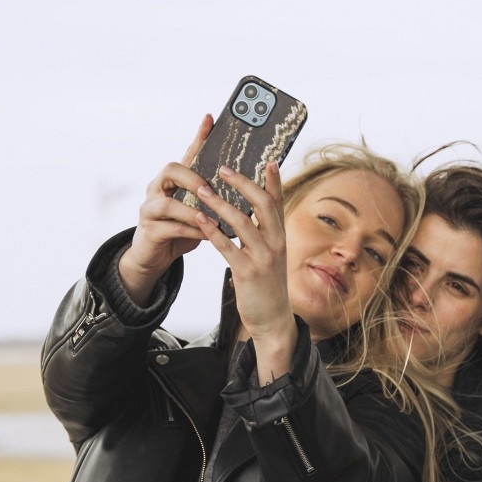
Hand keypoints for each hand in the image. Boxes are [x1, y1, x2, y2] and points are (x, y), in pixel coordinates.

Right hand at [117, 115, 213, 303]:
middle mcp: (158, 189)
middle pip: (171, 169)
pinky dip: (190, 231)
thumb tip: (246, 185)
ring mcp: (150, 209)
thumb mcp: (198, 210)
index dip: (199, 137)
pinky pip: (170, 228)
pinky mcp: (149, 231)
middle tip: (210, 188)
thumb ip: (213, 197)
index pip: (188, 154)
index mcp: (173, 181)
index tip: (210, 119)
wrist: (153, 257)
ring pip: (168, 202)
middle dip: (193, 177)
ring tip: (213, 217)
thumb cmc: (181, 231)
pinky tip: (207, 236)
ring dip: (192, 210)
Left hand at [189, 163, 296, 382]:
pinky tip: (200, 218)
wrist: (272, 321)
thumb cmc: (267, 287)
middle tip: (223, 168)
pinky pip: (228, 247)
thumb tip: (250, 214)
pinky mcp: (247, 272)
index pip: (278, 202)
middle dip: (242, 184)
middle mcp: (276, 243)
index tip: (268, 160)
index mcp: (281, 237)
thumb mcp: (270, 257)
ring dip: (221, 203)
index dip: (273, 181)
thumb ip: (263, 235)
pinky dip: (213, 230)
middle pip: (262, 204)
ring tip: (202, 189)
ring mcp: (263, 258)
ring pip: (243, 222)